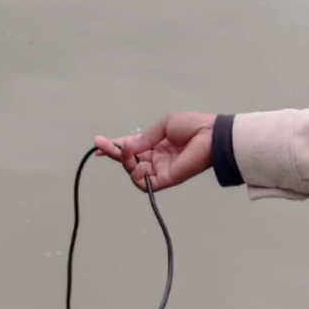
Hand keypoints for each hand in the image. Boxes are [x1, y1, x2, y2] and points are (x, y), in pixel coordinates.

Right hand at [94, 112, 216, 191]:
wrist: (211, 136)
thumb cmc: (194, 126)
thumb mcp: (164, 125)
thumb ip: (144, 138)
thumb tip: (127, 147)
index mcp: (156, 142)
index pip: (131, 146)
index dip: (114, 147)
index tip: (98, 144)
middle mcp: (156, 156)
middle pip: (128, 160)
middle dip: (114, 153)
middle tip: (101, 146)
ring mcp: (160, 168)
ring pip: (133, 172)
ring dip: (125, 163)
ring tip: (129, 153)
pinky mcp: (166, 179)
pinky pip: (144, 184)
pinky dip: (136, 176)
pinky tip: (138, 164)